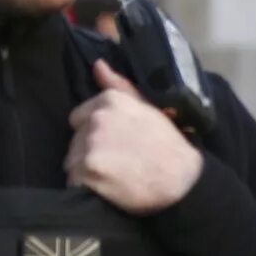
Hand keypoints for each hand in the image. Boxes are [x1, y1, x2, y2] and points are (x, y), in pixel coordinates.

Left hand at [67, 61, 204, 213]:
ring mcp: (91, 147)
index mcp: (109, 101)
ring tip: (112, 178)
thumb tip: (97, 65)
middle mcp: (97, 120)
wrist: (184, 180)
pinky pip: (74, 183)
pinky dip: (86, 189)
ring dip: (86, 172)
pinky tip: (106, 190)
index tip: (111, 145)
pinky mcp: (88, 174)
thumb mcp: (148, 108)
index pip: (78, 118)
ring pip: (72, 162)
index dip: (92, 133)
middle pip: (75, 141)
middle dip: (89, 152)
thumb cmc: (168, 145)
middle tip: (115, 163)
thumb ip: (119, 86)